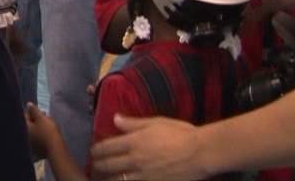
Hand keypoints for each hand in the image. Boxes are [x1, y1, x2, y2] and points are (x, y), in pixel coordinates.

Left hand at [25, 103, 63, 160]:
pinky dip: (43, 134)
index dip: (32, 111)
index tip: (41, 111)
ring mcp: (31, 144)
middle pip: (30, 124)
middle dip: (37, 119)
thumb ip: (34, 110)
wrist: (56, 149)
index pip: (25, 116)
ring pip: (35, 131)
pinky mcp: (38, 149)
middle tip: (47, 117)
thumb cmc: (48, 131)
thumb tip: (28, 104)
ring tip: (50, 124)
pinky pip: (39, 138)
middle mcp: (25, 136)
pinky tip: (50, 133)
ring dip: (41, 126)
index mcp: (24, 128)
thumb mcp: (41, 118)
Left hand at [89, 115, 208, 180]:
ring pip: (116, 180)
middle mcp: (134, 160)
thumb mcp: (156, 123)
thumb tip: (115, 119)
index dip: (96, 150)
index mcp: (133, 142)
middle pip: (107, 166)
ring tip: (105, 178)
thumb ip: (133, 123)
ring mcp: (142, 176)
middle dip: (98, 166)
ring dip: (108, 178)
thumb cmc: (180, 134)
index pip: (106, 147)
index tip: (94, 151)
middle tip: (95, 166)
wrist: (200, 154)